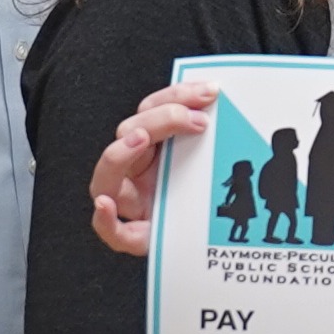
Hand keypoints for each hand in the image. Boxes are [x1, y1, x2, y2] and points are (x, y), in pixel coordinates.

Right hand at [89, 79, 220, 258]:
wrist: (214, 242)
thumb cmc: (213, 197)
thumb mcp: (216, 158)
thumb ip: (216, 133)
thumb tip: (228, 99)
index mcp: (154, 148)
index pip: (151, 109)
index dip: (176, 95)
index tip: (209, 92)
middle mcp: (138, 172)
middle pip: (128, 134)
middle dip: (160, 119)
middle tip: (196, 119)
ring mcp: (133, 203)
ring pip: (106, 179)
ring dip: (119, 154)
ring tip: (141, 139)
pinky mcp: (136, 236)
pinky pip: (112, 231)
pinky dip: (105, 219)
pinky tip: (105, 206)